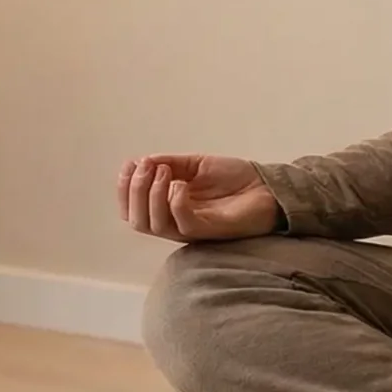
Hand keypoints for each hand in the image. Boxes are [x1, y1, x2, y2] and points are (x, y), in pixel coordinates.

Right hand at [118, 153, 279, 242]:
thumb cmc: (234, 179)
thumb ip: (169, 164)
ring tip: (164, 171)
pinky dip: (175, 201)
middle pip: (137, 220)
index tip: (130, 163)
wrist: (267, 186)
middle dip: (133, 191)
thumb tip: (142, 161)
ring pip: (154, 224)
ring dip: (151, 194)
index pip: (132, 210)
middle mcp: (175, 223)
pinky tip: (182, 184)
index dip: (124, 189)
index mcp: (168, 209)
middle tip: (146, 167)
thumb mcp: (196, 165)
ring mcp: (191, 229)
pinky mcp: (208, 230)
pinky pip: (182, 222)